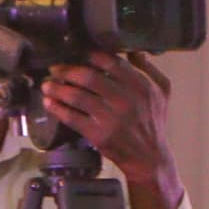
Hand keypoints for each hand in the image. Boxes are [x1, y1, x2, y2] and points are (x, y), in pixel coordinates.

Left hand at [39, 52, 182, 208]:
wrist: (149, 158)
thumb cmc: (154, 123)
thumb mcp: (161, 91)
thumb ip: (147, 68)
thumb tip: (131, 50)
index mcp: (140, 85)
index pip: (111, 62)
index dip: (89, 55)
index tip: (76, 53)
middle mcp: (126, 100)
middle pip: (89, 77)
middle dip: (67, 70)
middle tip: (55, 68)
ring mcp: (111, 118)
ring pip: (78, 97)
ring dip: (58, 89)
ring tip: (47, 84)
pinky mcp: (99, 135)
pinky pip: (73, 118)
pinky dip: (58, 109)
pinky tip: (49, 103)